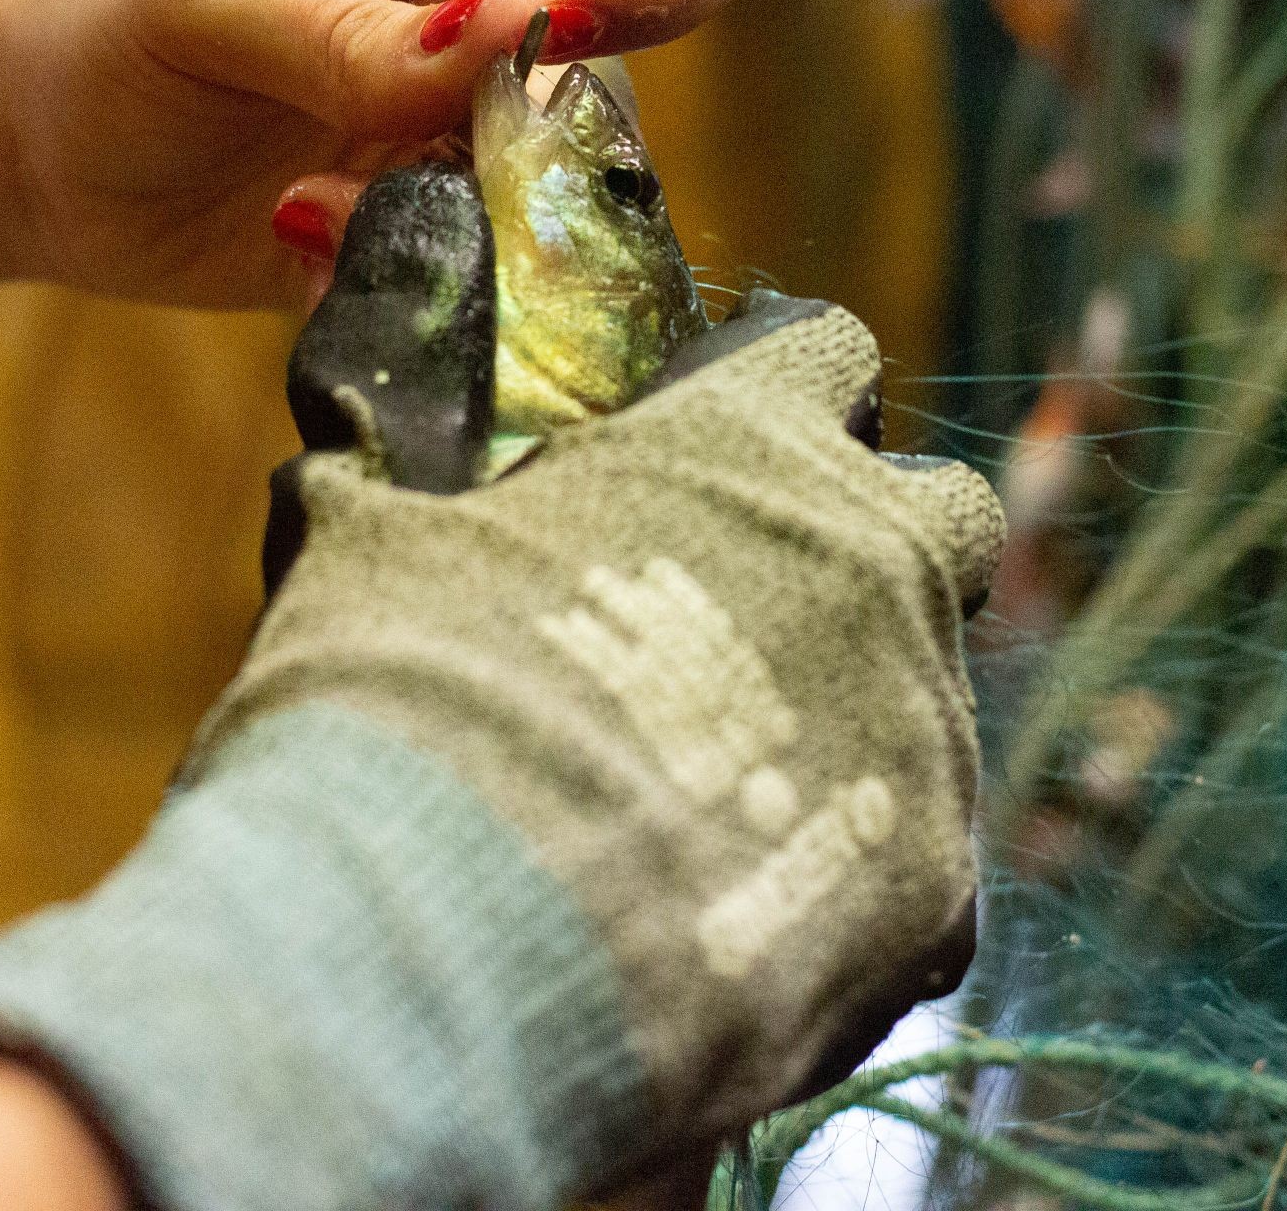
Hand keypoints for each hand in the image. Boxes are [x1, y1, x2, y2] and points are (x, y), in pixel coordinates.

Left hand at [0, 0, 777, 308]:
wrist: (28, 151)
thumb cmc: (112, 24)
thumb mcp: (213, 2)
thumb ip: (357, 31)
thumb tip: (516, 31)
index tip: (567, 35)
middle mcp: (519, 29)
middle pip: (652, 83)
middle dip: (551, 141)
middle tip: (408, 146)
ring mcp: (487, 146)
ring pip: (579, 211)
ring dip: (463, 225)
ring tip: (311, 193)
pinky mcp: (446, 248)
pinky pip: (495, 293)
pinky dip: (411, 286)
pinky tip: (293, 233)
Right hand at [0, 302, 1002, 1210]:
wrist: (457, 925)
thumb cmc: (406, 696)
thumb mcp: (378, 550)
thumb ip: (405, 502)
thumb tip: (333, 475)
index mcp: (742, 442)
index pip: (826, 352)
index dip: (791, 391)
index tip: (749, 441)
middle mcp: (872, 557)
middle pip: (952, 514)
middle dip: (888, 553)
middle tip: (774, 625)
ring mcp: (927, 721)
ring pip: (934, 704)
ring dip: (852, 736)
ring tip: (718, 819)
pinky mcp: (941, 884)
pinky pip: (912, 872)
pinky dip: (840, 895)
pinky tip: (733, 935)